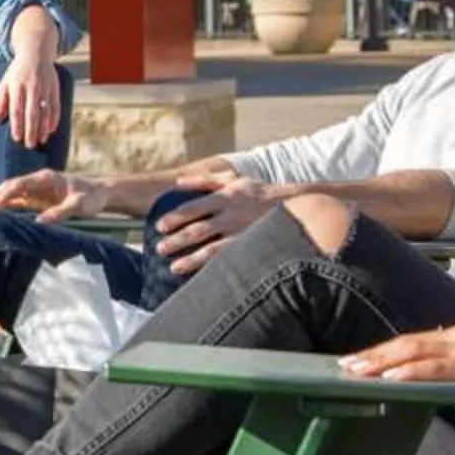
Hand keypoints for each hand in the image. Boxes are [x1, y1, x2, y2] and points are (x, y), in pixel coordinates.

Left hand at [0, 11, 62, 146]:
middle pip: (32, 113)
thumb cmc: (17, 72)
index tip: (16, 138)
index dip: (17, 125)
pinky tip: (51, 130)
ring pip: (45, 111)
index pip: (16, 109)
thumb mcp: (5, 83)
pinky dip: (54, 119)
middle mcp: (32, 87)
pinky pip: (56, 106)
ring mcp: (45, 87)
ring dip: (43, 128)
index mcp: (17, 86)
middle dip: (30, 130)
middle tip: (29, 145)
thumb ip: (0, 102)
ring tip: (40, 141)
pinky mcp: (55, 88)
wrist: (36, 52)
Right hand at [0, 168, 102, 222]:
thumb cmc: (91, 197)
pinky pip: (17, 203)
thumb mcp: (78, 205)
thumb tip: (39, 223)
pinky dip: (5, 210)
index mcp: (45, 178)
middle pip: (9, 188)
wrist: (100, 193)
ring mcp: (36, 190)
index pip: (18, 184)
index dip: (3, 195)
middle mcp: (37, 182)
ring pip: (10, 195)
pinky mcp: (37, 200)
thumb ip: (60, 213)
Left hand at [150, 175, 289, 276]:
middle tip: (159, 248)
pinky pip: (228, 259)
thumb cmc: (259, 192)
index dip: (175, 217)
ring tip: (173, 267)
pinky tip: (200, 275)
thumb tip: (178, 183)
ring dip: (191, 258)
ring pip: (212, 248)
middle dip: (177, 240)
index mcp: (226, 196)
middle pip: (198, 229)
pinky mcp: (250, 246)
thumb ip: (205, 180)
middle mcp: (231, 214)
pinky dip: (212, 267)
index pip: (194, 207)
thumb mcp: (234, 179)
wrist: (295, 205)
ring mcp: (242, 232)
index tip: (159, 226)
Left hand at [341, 318, 454, 385]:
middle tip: (343, 365)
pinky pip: (435, 368)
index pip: (416, 342)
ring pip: (412, 353)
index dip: (388, 350)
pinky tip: (390, 378)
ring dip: (380, 361)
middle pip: (406, 344)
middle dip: (374, 354)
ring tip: (354, 370)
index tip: (363, 358)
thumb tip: (453, 373)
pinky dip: (410, 372)